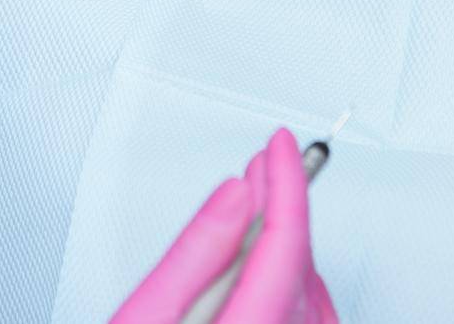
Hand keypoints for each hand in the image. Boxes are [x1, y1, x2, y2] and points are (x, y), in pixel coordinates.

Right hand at [112, 127, 337, 322]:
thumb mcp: (143, 319)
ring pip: (309, 294)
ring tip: (255, 220)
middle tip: (266, 167)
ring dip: (287, 249)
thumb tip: (237, 195)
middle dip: (282, 211)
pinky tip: (265, 273)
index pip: (284, 248)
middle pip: (299, 270)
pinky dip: (292, 287)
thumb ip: (194, 253)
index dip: (287, 186)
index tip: (282, 146)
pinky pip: (308, 321)